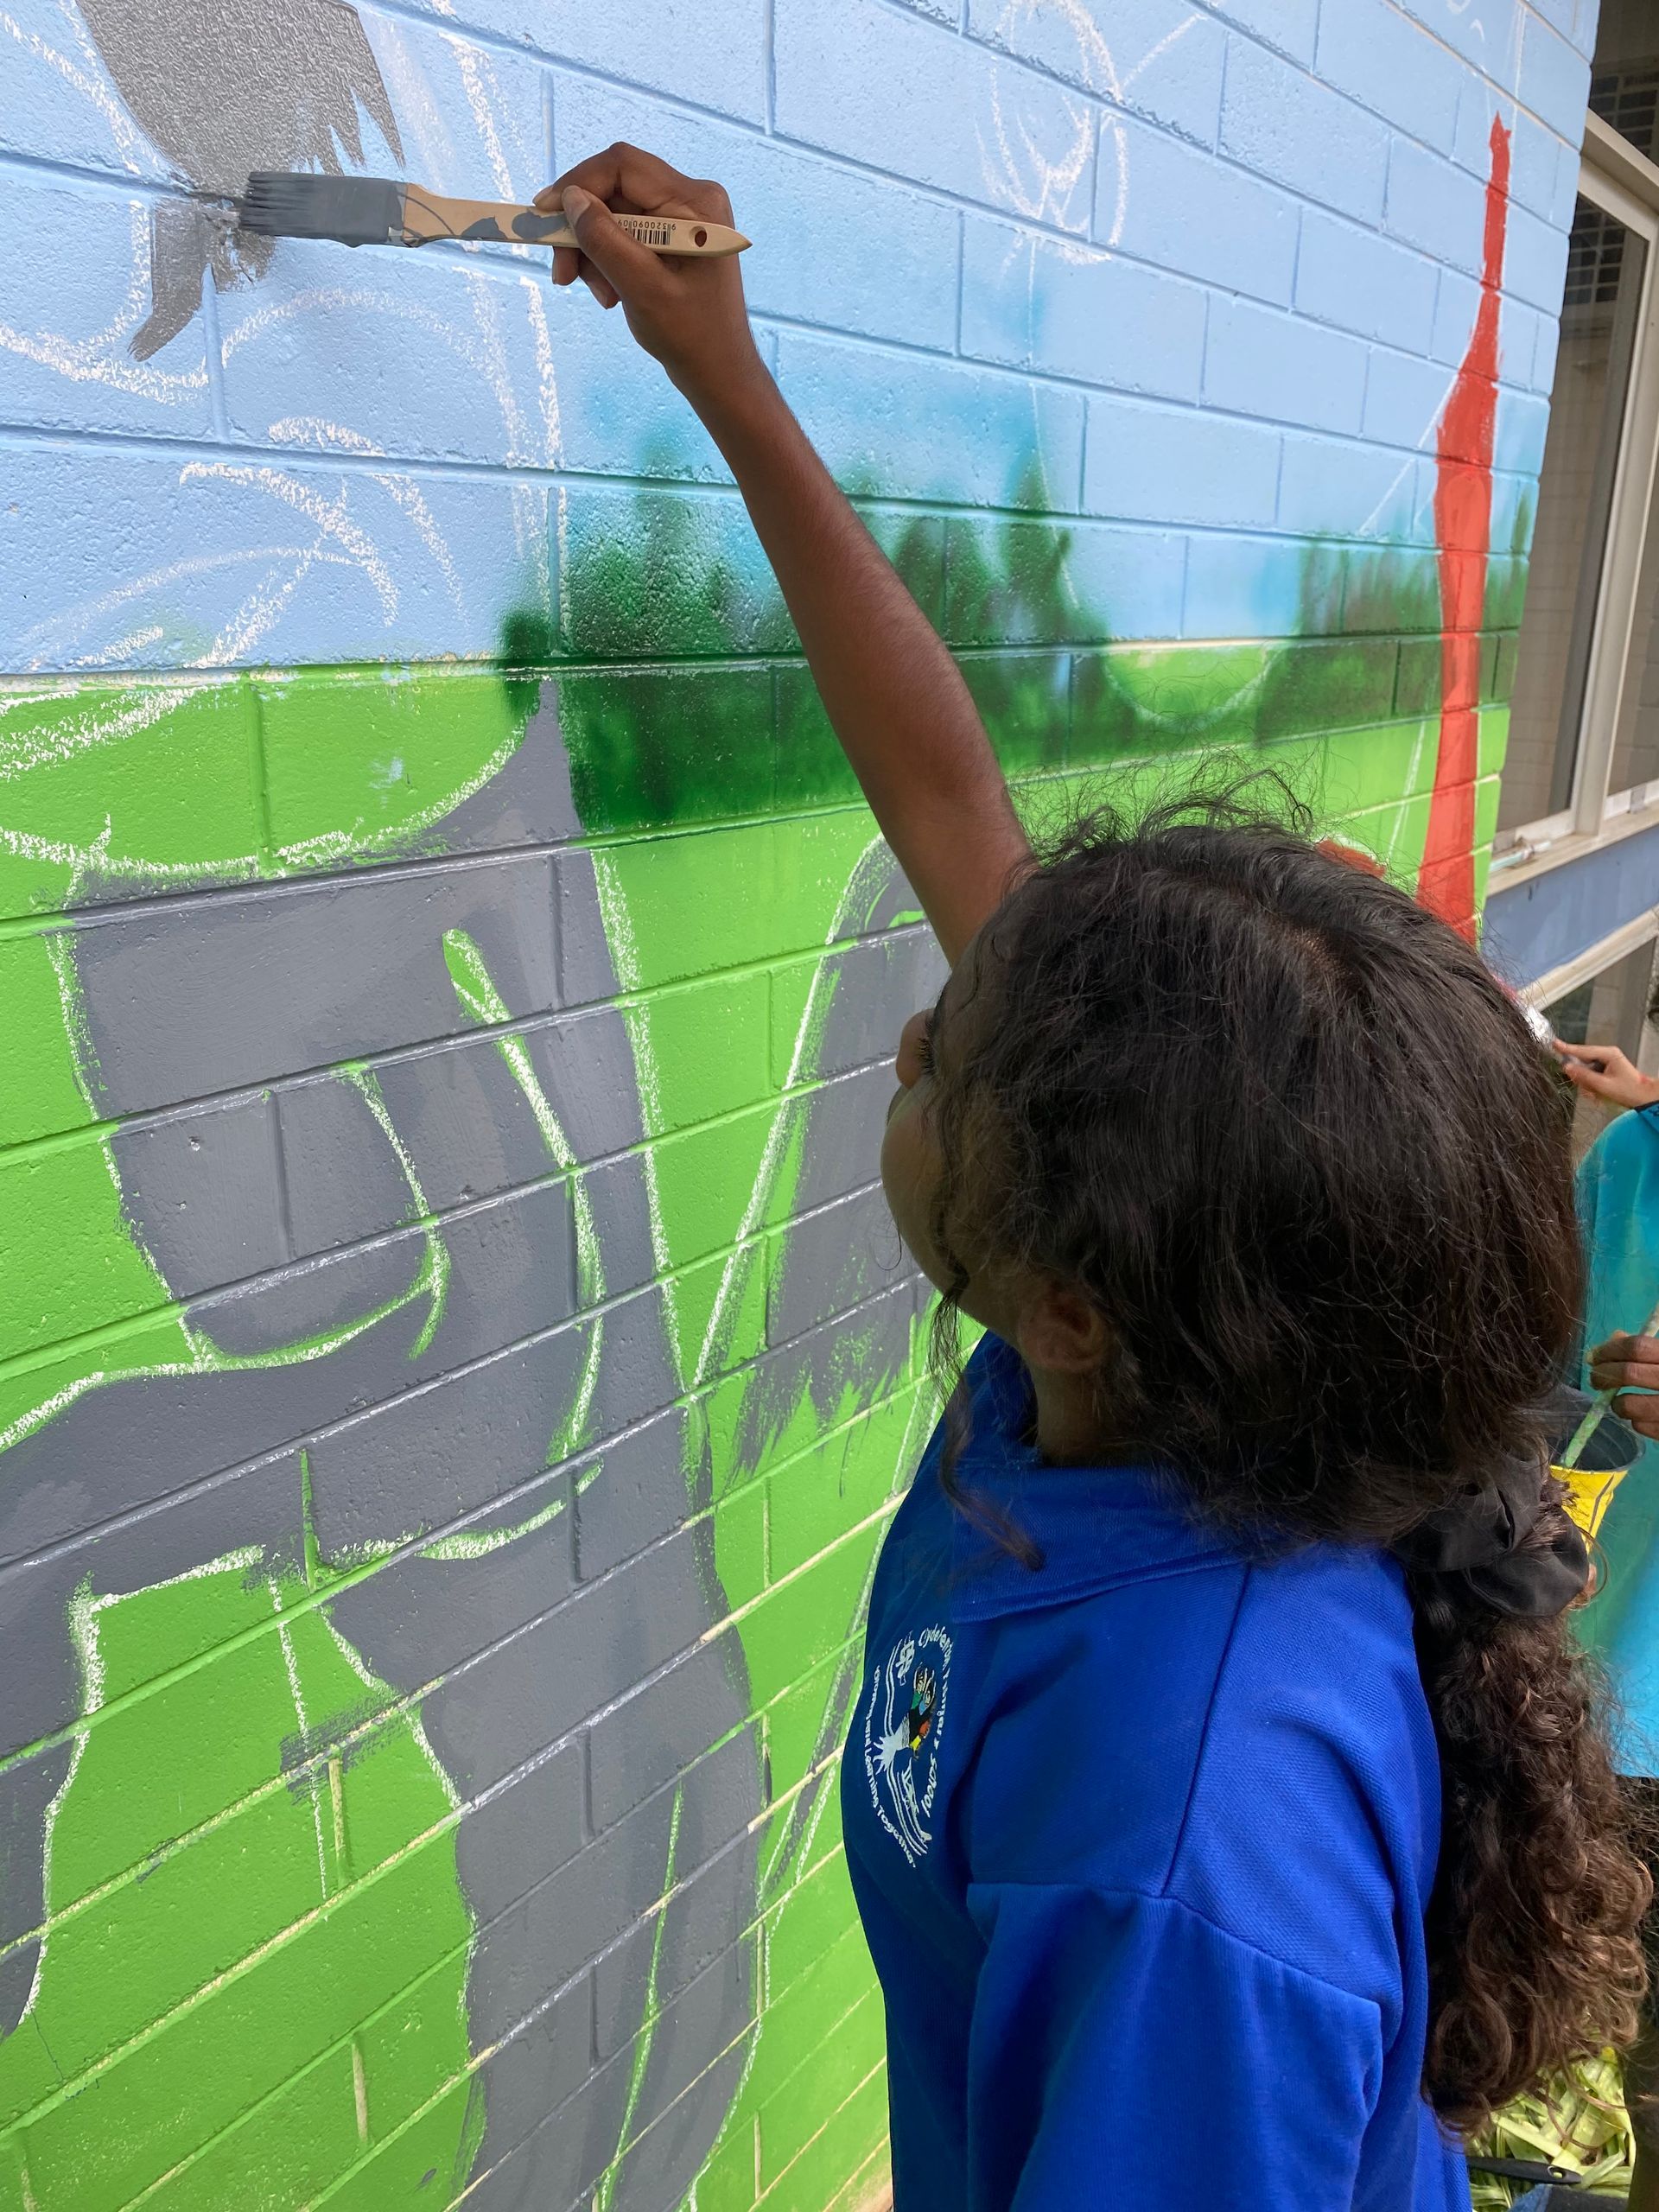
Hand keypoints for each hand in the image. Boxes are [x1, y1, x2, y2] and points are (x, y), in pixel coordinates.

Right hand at [536, 143, 767, 419]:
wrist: (719, 372)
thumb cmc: (690, 336)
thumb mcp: (641, 288)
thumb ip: (604, 240)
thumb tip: (570, 199)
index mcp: (694, 203)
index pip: (622, 166)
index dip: (577, 183)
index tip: (544, 214)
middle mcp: (692, 198)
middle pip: (615, 190)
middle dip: (584, 229)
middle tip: (563, 274)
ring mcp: (684, 217)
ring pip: (615, 213)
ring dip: (594, 251)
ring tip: (599, 295)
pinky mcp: (674, 236)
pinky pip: (627, 233)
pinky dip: (609, 259)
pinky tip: (611, 293)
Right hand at [1553, 1040, 1658, 1109]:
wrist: (1643, 1098)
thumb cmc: (1629, 1091)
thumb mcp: (1603, 1085)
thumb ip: (1584, 1076)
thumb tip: (1567, 1068)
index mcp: (1609, 1054)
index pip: (1583, 1050)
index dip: (1567, 1049)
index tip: (1554, 1044)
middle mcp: (1607, 1055)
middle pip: (1582, 1061)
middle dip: (1581, 1077)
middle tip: (1587, 1088)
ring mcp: (1606, 1062)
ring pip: (1585, 1070)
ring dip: (1586, 1084)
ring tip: (1596, 1094)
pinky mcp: (1605, 1070)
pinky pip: (1590, 1075)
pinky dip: (1591, 1086)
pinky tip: (1597, 1093)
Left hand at [1588, 1333, 1658, 1438]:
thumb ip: (1648, 1347)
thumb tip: (1613, 1339)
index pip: (1637, 1347)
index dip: (1610, 1350)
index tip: (1594, 1356)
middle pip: (1629, 1373)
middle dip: (1604, 1375)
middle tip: (1596, 1379)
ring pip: (1630, 1405)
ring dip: (1616, 1403)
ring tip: (1618, 1401)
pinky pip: (1642, 1426)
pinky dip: (1635, 1420)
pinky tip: (1641, 1415)